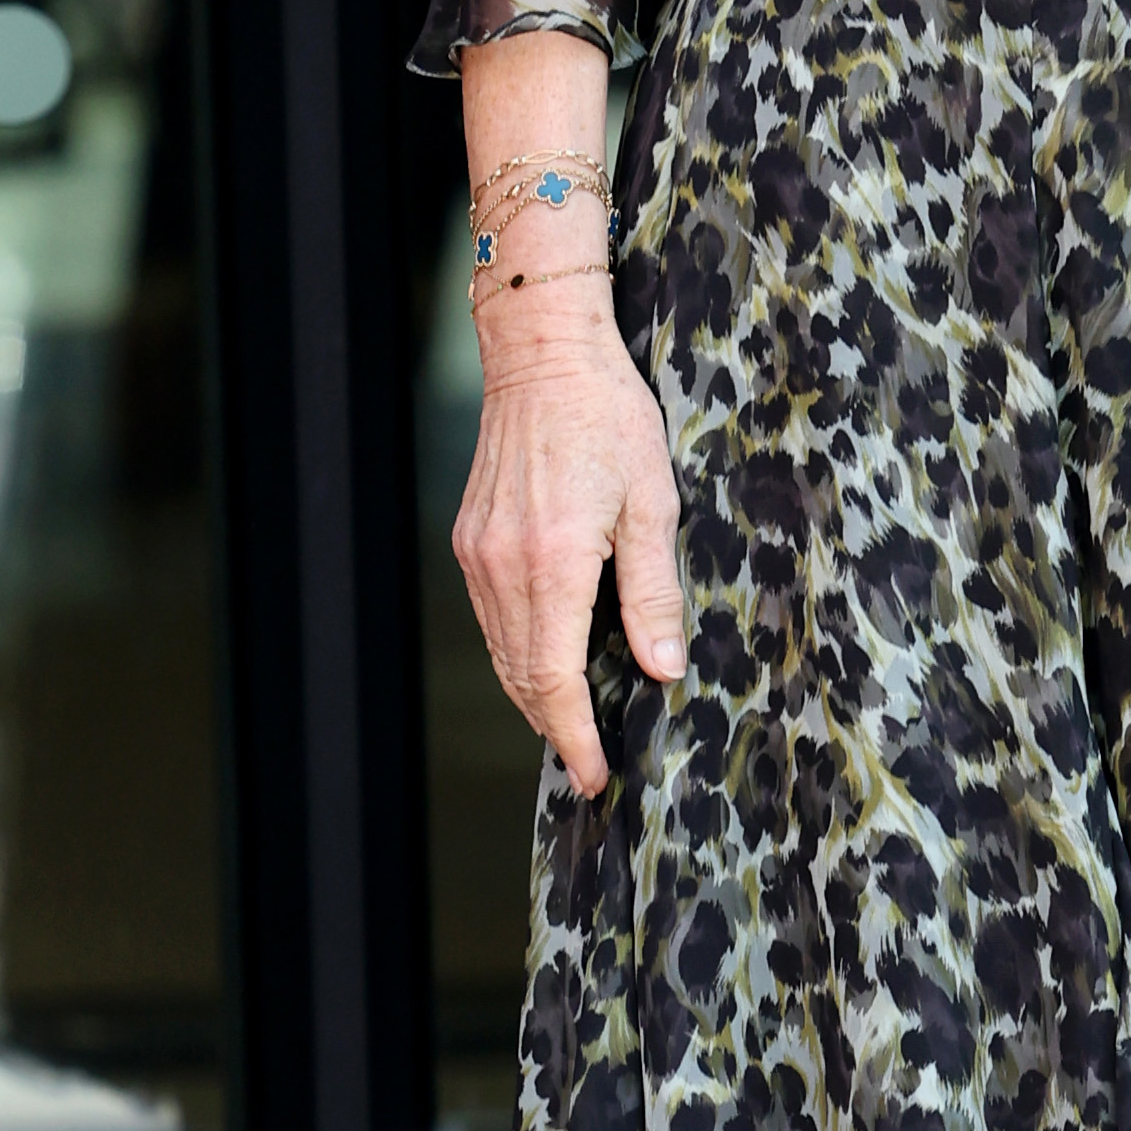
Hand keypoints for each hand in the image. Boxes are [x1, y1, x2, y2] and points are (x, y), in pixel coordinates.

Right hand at [453, 301, 686, 799]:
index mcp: (551, 563)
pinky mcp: (470, 541)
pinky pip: (492, 618)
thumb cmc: (609, 418)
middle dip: (555, 727)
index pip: (553, 679)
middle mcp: (502, 567)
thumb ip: (654, 592)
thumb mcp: (653, 503)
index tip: (593, 773)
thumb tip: (660, 668)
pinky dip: (520, 652)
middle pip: (521, 677)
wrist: (544, 358)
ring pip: (502, 652)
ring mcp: (478, 555)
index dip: (573, 735)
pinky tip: (548, 662)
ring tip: (573, 724)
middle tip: (589, 764)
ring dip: (535, 694)